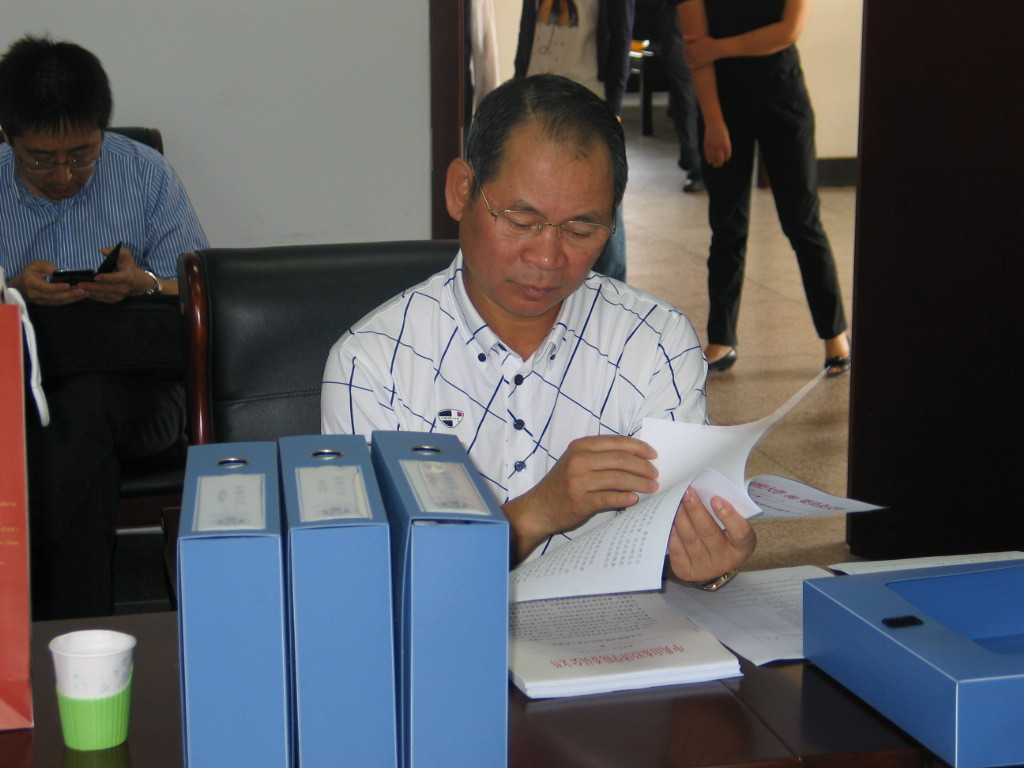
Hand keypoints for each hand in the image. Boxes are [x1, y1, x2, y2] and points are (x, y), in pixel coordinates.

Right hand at [7, 261, 87, 306]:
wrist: (19, 286)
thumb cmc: (29, 273)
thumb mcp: (35, 264)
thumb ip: (46, 266)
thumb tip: (57, 271)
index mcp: (31, 283)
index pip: (45, 288)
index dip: (57, 287)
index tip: (69, 285)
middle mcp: (35, 294)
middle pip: (54, 297)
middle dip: (69, 294)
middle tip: (83, 290)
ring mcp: (40, 301)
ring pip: (58, 302)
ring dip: (72, 298)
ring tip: (85, 293)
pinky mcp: (46, 304)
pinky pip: (59, 303)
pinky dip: (70, 300)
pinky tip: (79, 296)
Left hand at [79, 245, 148, 303]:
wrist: (138, 282)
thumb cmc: (128, 266)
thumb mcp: (125, 255)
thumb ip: (114, 250)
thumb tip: (103, 251)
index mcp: (128, 277)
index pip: (116, 278)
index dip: (106, 278)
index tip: (95, 277)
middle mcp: (124, 288)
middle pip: (106, 288)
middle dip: (92, 287)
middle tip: (79, 284)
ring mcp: (120, 296)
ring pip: (103, 295)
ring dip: (90, 292)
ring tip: (78, 289)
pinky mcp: (115, 300)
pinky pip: (102, 299)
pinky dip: (93, 296)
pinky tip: (84, 292)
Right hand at [503, 435, 658, 560]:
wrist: (538, 509)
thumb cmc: (561, 484)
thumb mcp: (576, 462)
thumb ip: (600, 457)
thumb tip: (636, 458)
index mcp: (580, 447)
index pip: (616, 442)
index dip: (639, 447)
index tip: (653, 455)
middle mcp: (579, 461)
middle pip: (620, 460)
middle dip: (643, 467)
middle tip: (655, 474)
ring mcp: (579, 481)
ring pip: (618, 478)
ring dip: (639, 483)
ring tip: (652, 487)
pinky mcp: (580, 502)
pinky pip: (609, 498)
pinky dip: (625, 498)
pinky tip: (634, 499)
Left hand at [667, 487, 755, 583]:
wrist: (713, 567)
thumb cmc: (724, 538)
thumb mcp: (733, 528)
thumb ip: (725, 513)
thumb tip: (705, 490)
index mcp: (742, 547)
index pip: (740, 533)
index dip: (728, 516)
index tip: (716, 499)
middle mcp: (725, 560)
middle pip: (709, 533)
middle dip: (696, 510)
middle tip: (688, 493)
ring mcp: (705, 568)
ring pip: (690, 539)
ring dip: (681, 518)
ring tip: (676, 501)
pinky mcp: (687, 571)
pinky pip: (677, 549)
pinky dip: (672, 532)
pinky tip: (670, 519)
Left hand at [683, 34, 719, 69]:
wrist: (717, 49)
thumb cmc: (708, 42)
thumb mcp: (699, 37)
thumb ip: (690, 37)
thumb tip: (682, 36)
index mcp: (690, 47)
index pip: (684, 49)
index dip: (687, 47)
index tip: (691, 46)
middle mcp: (691, 54)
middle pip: (685, 55)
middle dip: (687, 53)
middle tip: (694, 51)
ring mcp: (694, 60)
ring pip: (687, 61)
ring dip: (689, 59)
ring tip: (694, 56)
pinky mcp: (698, 65)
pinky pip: (690, 66)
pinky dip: (690, 65)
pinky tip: (694, 62)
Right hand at [703, 119, 731, 167]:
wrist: (714, 123)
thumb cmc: (722, 130)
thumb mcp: (726, 138)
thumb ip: (725, 146)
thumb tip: (723, 155)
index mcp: (726, 144)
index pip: (727, 155)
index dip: (726, 158)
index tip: (726, 159)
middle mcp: (719, 146)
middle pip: (720, 158)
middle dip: (720, 163)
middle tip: (719, 165)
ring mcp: (713, 145)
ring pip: (713, 157)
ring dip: (714, 162)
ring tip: (714, 165)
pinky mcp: (707, 144)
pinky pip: (708, 153)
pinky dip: (708, 158)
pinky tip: (709, 161)